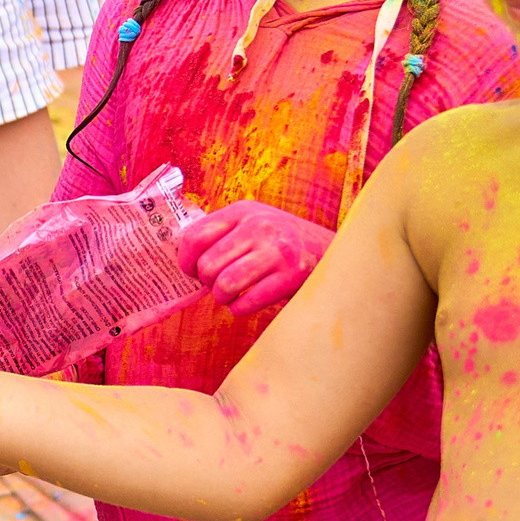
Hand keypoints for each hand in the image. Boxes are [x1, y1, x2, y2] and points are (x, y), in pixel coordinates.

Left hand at [173, 202, 332, 315]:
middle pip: (207, 266)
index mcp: (243, 211)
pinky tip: (247, 303)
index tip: (192, 271)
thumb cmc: (283, 244)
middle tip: (219, 284)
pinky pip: (245, 302)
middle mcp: (259, 226)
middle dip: (208, 283)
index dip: (185, 261)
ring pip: (224, 285)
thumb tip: (182, 257)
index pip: (195, 236)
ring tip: (232, 295)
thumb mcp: (254, 224)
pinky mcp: (292, 275)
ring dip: (223, 298)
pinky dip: (239, 309)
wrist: (337, 253)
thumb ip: (223, 234)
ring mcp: (276, 250)